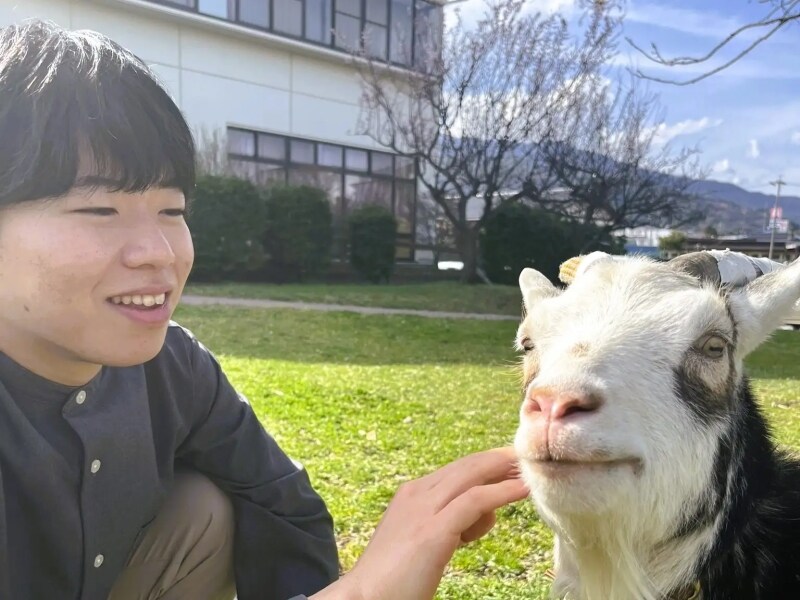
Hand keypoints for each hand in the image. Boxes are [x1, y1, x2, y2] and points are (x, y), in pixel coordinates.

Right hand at [312, 447, 527, 599]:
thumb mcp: (420, 539)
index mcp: (411, 494)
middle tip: (523, 456)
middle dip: (497, 459)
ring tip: (527, 470)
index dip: (484, 464)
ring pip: (472, 474)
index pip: (455, 470)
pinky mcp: (435, 530)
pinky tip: (522, 490)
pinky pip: (476, 501)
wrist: (364, 597)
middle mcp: (417, 493)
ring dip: (503, 469)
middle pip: (466, 466)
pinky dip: (502, 492)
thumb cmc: (393, 577)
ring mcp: (424, 509)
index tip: (508, 463)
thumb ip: (445, 524)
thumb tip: (475, 519)